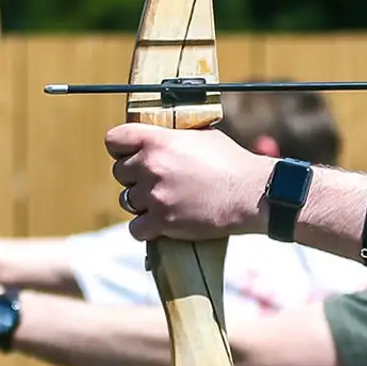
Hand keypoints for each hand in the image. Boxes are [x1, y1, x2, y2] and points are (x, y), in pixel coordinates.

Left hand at [106, 123, 273, 240]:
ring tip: (162, 202)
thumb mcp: (201, 136)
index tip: (127, 154)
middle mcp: (151, 166)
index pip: (114, 140)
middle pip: (119, 172)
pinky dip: (146, 229)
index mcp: (158, 140)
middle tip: (154, 181)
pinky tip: (159, 224)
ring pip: (126, 201)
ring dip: (141, 203)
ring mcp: (155, 195)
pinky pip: (136, 229)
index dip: (119, 148)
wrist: (252, 193)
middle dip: (134, 177)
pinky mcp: (162, 222)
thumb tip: (161, 139)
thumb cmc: (232, 163)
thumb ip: (173, 138)